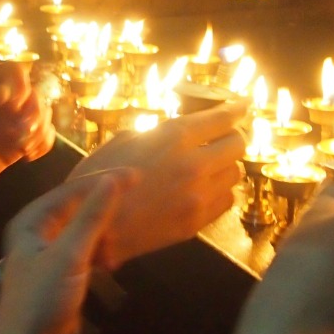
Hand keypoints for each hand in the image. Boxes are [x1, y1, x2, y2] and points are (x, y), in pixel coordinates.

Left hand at [0, 62, 55, 221]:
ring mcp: (8, 124)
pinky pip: (43, 136)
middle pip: (34, 93)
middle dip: (33, 112)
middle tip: (20, 134)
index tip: (14, 107)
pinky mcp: (15, 146)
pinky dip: (43, 143)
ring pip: (43, 114)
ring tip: (23, 148)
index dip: (21, 86)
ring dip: (40, 129)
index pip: (14, 72)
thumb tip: (5, 93)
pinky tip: (28, 157)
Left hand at [0, 169, 134, 333]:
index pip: (71, 190)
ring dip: (106, 231)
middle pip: (77, 208)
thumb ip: (91, 217)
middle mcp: (39, 234)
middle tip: (141, 196)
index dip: (104, 181)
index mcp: (31, 222)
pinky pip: (87, 255)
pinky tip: (119, 258)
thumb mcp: (68, 255)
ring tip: (133, 226)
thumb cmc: (40, 302)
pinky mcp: (63, 279)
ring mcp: (51, 257)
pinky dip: (103, 253)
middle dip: (106, 204)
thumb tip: (113, 181)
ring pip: (84, 232)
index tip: (138, 175)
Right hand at [69, 101, 246, 269]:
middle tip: (221, 137)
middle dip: (232, 137)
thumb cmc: (96, 180)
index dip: (237, 108)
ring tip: (209, 166)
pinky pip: (226, 201)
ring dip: (225, 166)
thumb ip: (156, 133)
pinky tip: (203, 191)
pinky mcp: (196, 223)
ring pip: (235, 174)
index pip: (222, 119)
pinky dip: (220, 192)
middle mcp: (194, 165)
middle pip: (238, 145)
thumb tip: (175, 133)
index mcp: (174, 137)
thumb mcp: (122, 141)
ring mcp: (198, 197)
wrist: (88, 228)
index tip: (245, 104)